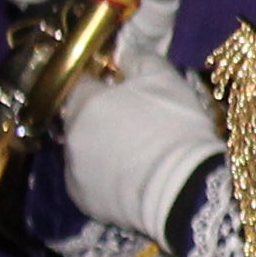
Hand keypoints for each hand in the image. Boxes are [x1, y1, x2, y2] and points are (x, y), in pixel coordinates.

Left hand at [59, 11, 222, 244]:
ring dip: (100, 147)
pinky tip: (128, 178)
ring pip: (83, 150)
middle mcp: (71, 136)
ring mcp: (73, 171)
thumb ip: (139, 59)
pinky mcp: (83, 200)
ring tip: (134, 155)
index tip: (119, 88)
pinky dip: (103, 177)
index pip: (78, 83)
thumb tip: (124, 55)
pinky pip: (88, 181)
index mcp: (85, 102)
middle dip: (99, 117)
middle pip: (79, 119)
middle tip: (131, 123)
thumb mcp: (165, 79)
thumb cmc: (174, 128)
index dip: (99, 83)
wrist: (184, 188)